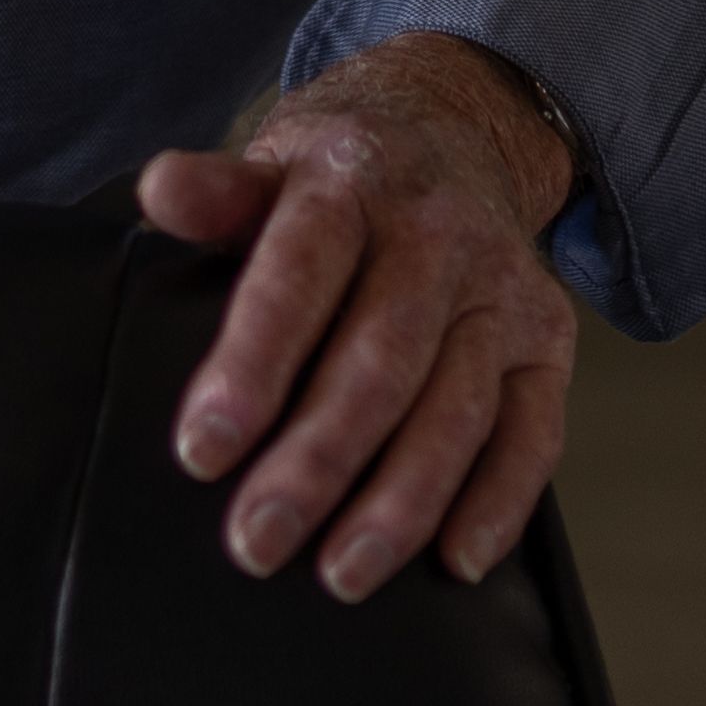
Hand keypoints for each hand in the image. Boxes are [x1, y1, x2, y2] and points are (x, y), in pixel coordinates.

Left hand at [131, 30, 580, 602]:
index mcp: (350, 183)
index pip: (297, 277)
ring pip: (456, 406)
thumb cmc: (339, 180)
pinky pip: (533, 431)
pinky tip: (456, 560)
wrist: (456, 133)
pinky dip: (498, 500)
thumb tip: (159, 191)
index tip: (201, 450)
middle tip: (256, 540)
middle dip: (317, 461)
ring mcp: (500, 288)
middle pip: (379, 360)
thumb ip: (218, 194)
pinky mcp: (546, 339)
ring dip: (401, 501)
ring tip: (342, 573)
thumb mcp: (272, 165)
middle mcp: (436, 233)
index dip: (251, 366)